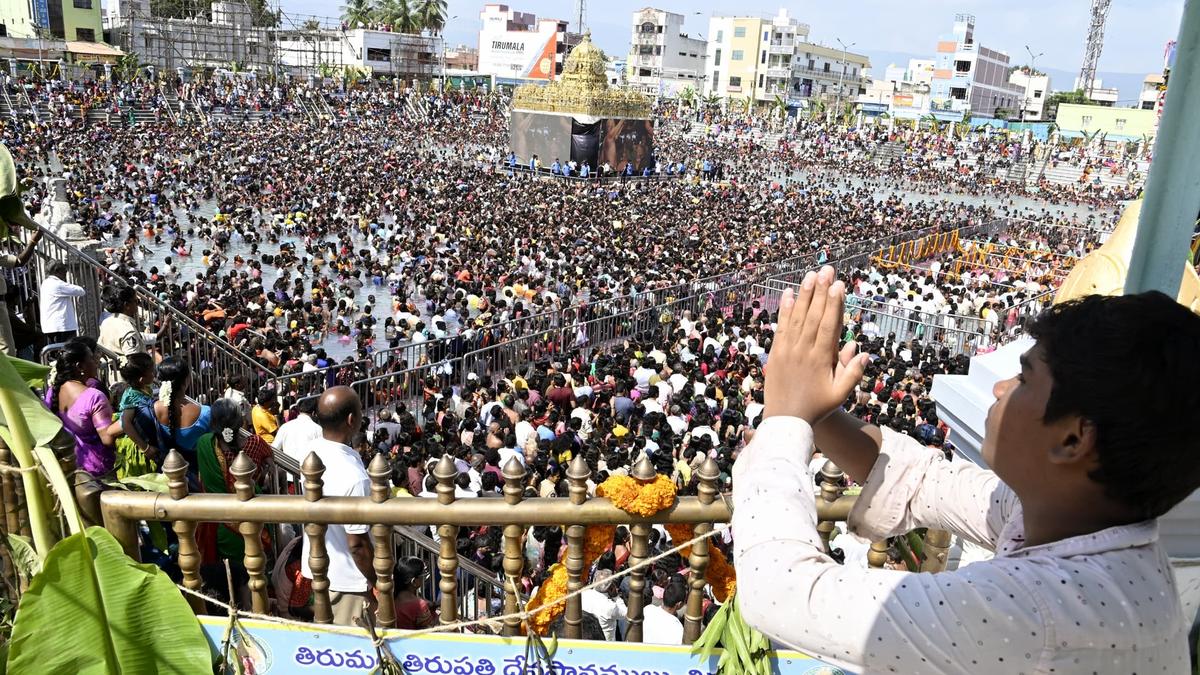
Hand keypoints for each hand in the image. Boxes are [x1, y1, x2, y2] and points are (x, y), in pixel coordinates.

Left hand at [762, 266, 867, 424]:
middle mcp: (803, 351)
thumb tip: (864, 351)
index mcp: (820, 359)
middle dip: (820, 291)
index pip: (828, 325)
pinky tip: (787, 294)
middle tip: (826, 270)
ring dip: (803, 295)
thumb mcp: (839, 395)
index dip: (834, 303)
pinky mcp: (775, 353)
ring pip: (796, 318)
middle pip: (812, 316)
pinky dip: (783, 310)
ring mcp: (787, 350)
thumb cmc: (816, 408)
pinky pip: (780, 328)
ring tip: (810, 276)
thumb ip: (852, 373)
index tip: (838, 285)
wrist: (785, 421)